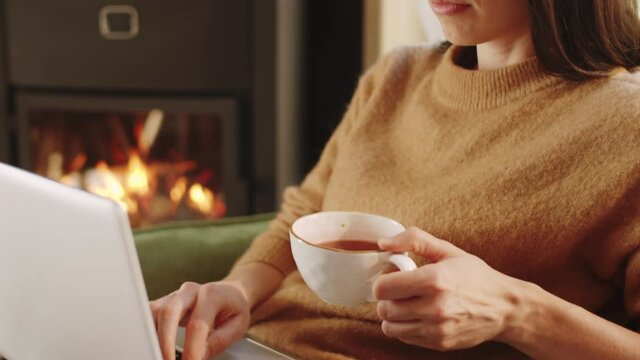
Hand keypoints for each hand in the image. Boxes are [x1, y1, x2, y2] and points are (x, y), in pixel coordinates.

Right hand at [150, 281, 250, 359]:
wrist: (230, 293)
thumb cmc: (234, 308)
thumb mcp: (237, 326)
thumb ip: (217, 342)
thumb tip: (198, 356)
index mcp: (212, 294)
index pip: (197, 325)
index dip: (191, 349)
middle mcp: (190, 291)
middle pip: (169, 312)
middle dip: (164, 342)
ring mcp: (174, 295)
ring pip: (154, 311)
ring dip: (152, 337)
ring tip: (156, 354)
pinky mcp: (164, 302)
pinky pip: (149, 313)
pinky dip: (146, 330)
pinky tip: (149, 345)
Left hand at [372, 227, 523, 350]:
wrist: (505, 308)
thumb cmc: (475, 276)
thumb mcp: (447, 250)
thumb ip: (413, 240)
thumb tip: (382, 243)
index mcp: (434, 280)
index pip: (382, 288)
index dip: (382, 280)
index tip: (393, 276)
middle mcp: (434, 307)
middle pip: (384, 309)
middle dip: (386, 298)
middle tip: (400, 291)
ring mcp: (437, 329)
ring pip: (390, 328)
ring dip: (393, 315)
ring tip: (407, 304)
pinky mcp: (439, 343)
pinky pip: (405, 338)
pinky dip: (405, 327)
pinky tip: (419, 315)